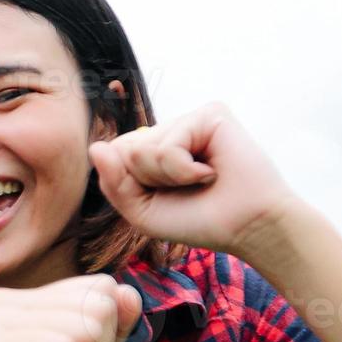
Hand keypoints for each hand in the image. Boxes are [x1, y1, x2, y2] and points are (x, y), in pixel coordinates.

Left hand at [88, 103, 303, 256]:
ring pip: (141, 149)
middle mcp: (170, 130)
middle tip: (185, 188)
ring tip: (201, 180)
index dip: (129, 184)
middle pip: (122, 149)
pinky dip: (184, 171)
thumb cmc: (197, 220)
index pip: (112, 155)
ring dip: (168, 177)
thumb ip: (113, 183)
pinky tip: (210, 172)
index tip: (165, 196)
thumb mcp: (141, 212)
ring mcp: (190, 120)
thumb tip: (96, 146)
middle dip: (147, 180)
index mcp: (153, 149)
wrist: (246, 228)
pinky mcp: (210, 114)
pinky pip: (168, 146)